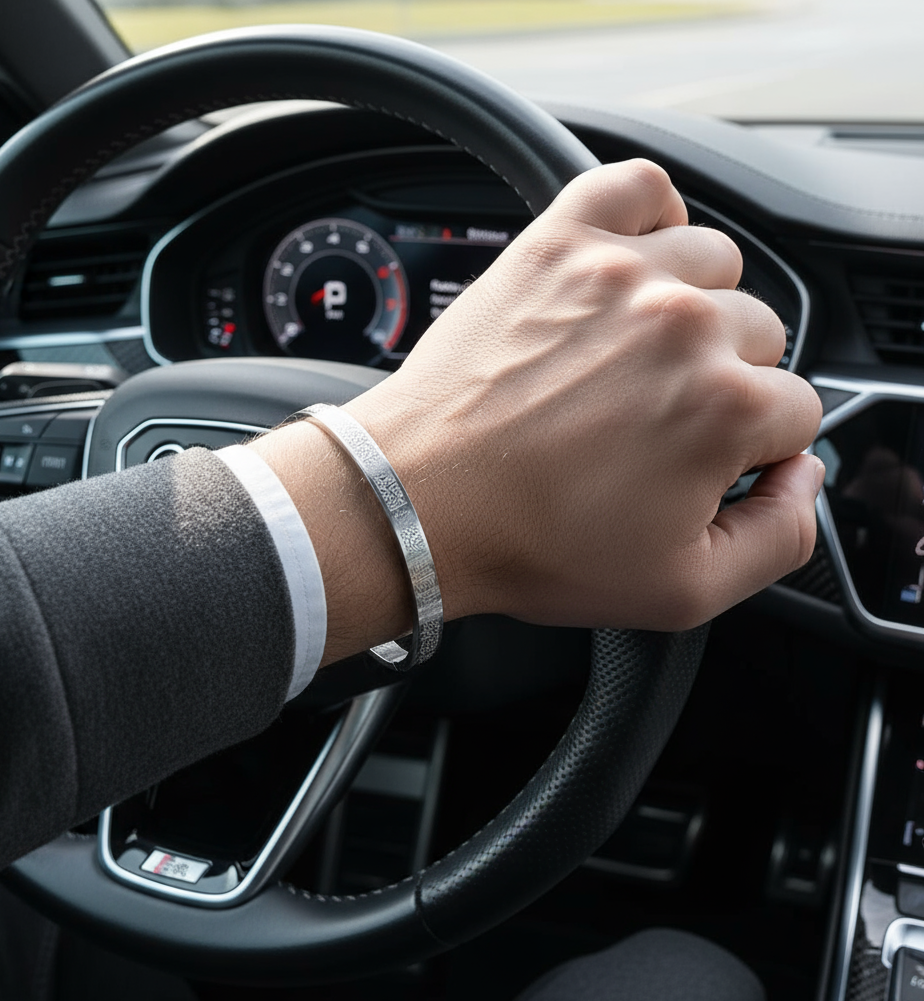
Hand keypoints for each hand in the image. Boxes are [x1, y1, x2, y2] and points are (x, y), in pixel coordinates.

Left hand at [253, 159, 822, 659]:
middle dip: (723, 382)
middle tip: (654, 421)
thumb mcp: (682, 591)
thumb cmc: (531, 544)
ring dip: (695, 305)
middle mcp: (682, 327)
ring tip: (637, 353)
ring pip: (715, 262)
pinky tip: (633, 263)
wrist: (420, 503)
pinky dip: (650, 213)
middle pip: (760, 335)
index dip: (752, 448)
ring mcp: (619, 274)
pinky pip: (637, 185)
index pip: (794, 411)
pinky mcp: (557, 244)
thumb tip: (803, 474)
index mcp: (723, 409)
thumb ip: (780, 537)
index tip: (701, 461)